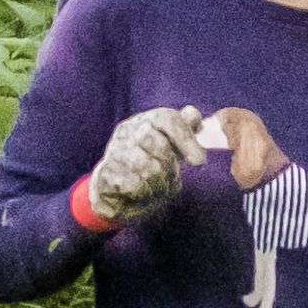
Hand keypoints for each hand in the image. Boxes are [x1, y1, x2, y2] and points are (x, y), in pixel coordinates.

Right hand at [81, 107, 201, 221]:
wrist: (113, 186)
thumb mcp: (170, 145)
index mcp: (144, 120)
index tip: (200, 161)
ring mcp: (115, 151)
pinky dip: (147, 193)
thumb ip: (184, 130)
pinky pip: (135, 185)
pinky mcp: (107, 173)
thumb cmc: (148, 163)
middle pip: (159, 143)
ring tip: (161, 186)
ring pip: (149, 167)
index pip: (166, 119)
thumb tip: (193, 114)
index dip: (186, 139)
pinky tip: (146, 193)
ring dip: (161, 182)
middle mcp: (127, 131)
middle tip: (173, 176)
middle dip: (171, 165)